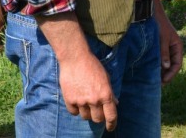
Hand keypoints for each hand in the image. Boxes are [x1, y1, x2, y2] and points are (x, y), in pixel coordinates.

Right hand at [36, 13, 117, 128]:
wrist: (75, 58)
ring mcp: (81, 101)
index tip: (111, 127)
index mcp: (106, 94)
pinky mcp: (70, 100)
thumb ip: (110, 92)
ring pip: (85, 116)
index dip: (112, 124)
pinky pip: (74, 112)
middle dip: (98, 117)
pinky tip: (77, 100)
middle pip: (97, 119)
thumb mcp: (106, 77)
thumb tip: (115, 103)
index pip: (111, 116)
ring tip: (86, 102)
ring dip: (87, 112)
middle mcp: (94, 100)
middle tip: (97, 110)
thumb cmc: (93, 66)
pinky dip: (76, 109)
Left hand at [154, 0, 182, 84]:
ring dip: (161, 71)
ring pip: (165, 64)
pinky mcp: (159, 48)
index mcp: (178, 47)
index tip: (163, 81)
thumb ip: (164, 53)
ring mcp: (166, 49)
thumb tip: (166, 67)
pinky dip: (157, 65)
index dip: (171, 74)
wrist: (152, 13)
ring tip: (153, 80)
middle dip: (166, 75)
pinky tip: (150, 70)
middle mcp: (173, 49)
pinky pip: (160, 59)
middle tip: (157, 84)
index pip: (177, 64)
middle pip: (172, 66)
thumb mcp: (162, 39)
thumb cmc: (159, 25)